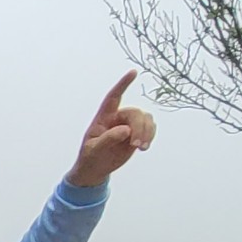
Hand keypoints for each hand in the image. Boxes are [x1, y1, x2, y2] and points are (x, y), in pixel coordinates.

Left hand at [68, 70, 156, 186]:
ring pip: (145, 118)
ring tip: (141, 147)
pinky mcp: (137, 133)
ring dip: (147, 132)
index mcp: (103, 118)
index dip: (123, 84)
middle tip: (135, 145)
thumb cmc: (91, 157)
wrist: (96, 168)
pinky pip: (150, 127)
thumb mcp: (94, 150)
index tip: (133, 72)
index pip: (113, 97)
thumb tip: (126, 130)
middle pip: (135, 113)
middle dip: (139, 128)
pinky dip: (150, 135)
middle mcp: (117, 118)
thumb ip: (108, 139)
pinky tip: (144, 147)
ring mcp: (128, 124)